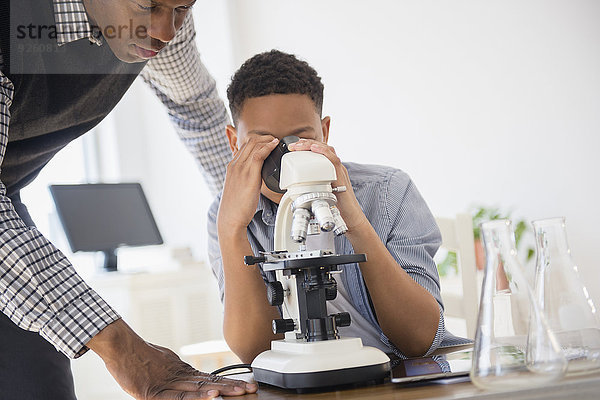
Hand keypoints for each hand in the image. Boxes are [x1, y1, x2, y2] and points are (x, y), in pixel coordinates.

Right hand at [87, 319, 256, 398]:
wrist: (120, 347)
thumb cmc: (137, 355)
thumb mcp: (163, 362)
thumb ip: (177, 372)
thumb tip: (192, 378)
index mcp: (180, 371)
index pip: (209, 379)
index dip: (227, 382)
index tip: (244, 384)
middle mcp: (178, 377)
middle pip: (209, 383)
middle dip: (231, 387)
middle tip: (251, 388)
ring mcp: (167, 385)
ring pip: (199, 389)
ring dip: (221, 391)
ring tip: (240, 392)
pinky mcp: (153, 394)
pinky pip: (178, 397)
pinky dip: (196, 397)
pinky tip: (212, 396)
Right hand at [218, 135, 278, 233]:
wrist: (230, 218)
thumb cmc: (237, 206)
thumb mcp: (239, 187)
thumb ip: (246, 178)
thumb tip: (258, 176)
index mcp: (232, 166)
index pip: (244, 145)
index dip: (258, 140)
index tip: (268, 141)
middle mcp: (235, 165)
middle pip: (250, 142)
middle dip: (264, 138)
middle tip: (274, 140)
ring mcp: (241, 169)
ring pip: (254, 145)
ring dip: (267, 140)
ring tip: (277, 141)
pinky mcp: (248, 175)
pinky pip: (259, 154)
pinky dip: (268, 147)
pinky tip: (275, 146)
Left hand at [288, 139, 367, 231]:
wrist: (349, 216)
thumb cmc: (336, 206)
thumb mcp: (319, 192)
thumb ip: (310, 186)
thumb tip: (295, 186)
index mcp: (330, 169)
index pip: (318, 152)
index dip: (306, 146)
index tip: (293, 147)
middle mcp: (335, 167)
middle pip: (321, 148)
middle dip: (306, 143)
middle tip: (293, 145)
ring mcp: (339, 170)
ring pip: (327, 150)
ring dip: (311, 145)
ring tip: (299, 145)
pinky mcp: (341, 175)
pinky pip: (333, 159)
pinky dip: (323, 152)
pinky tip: (314, 148)